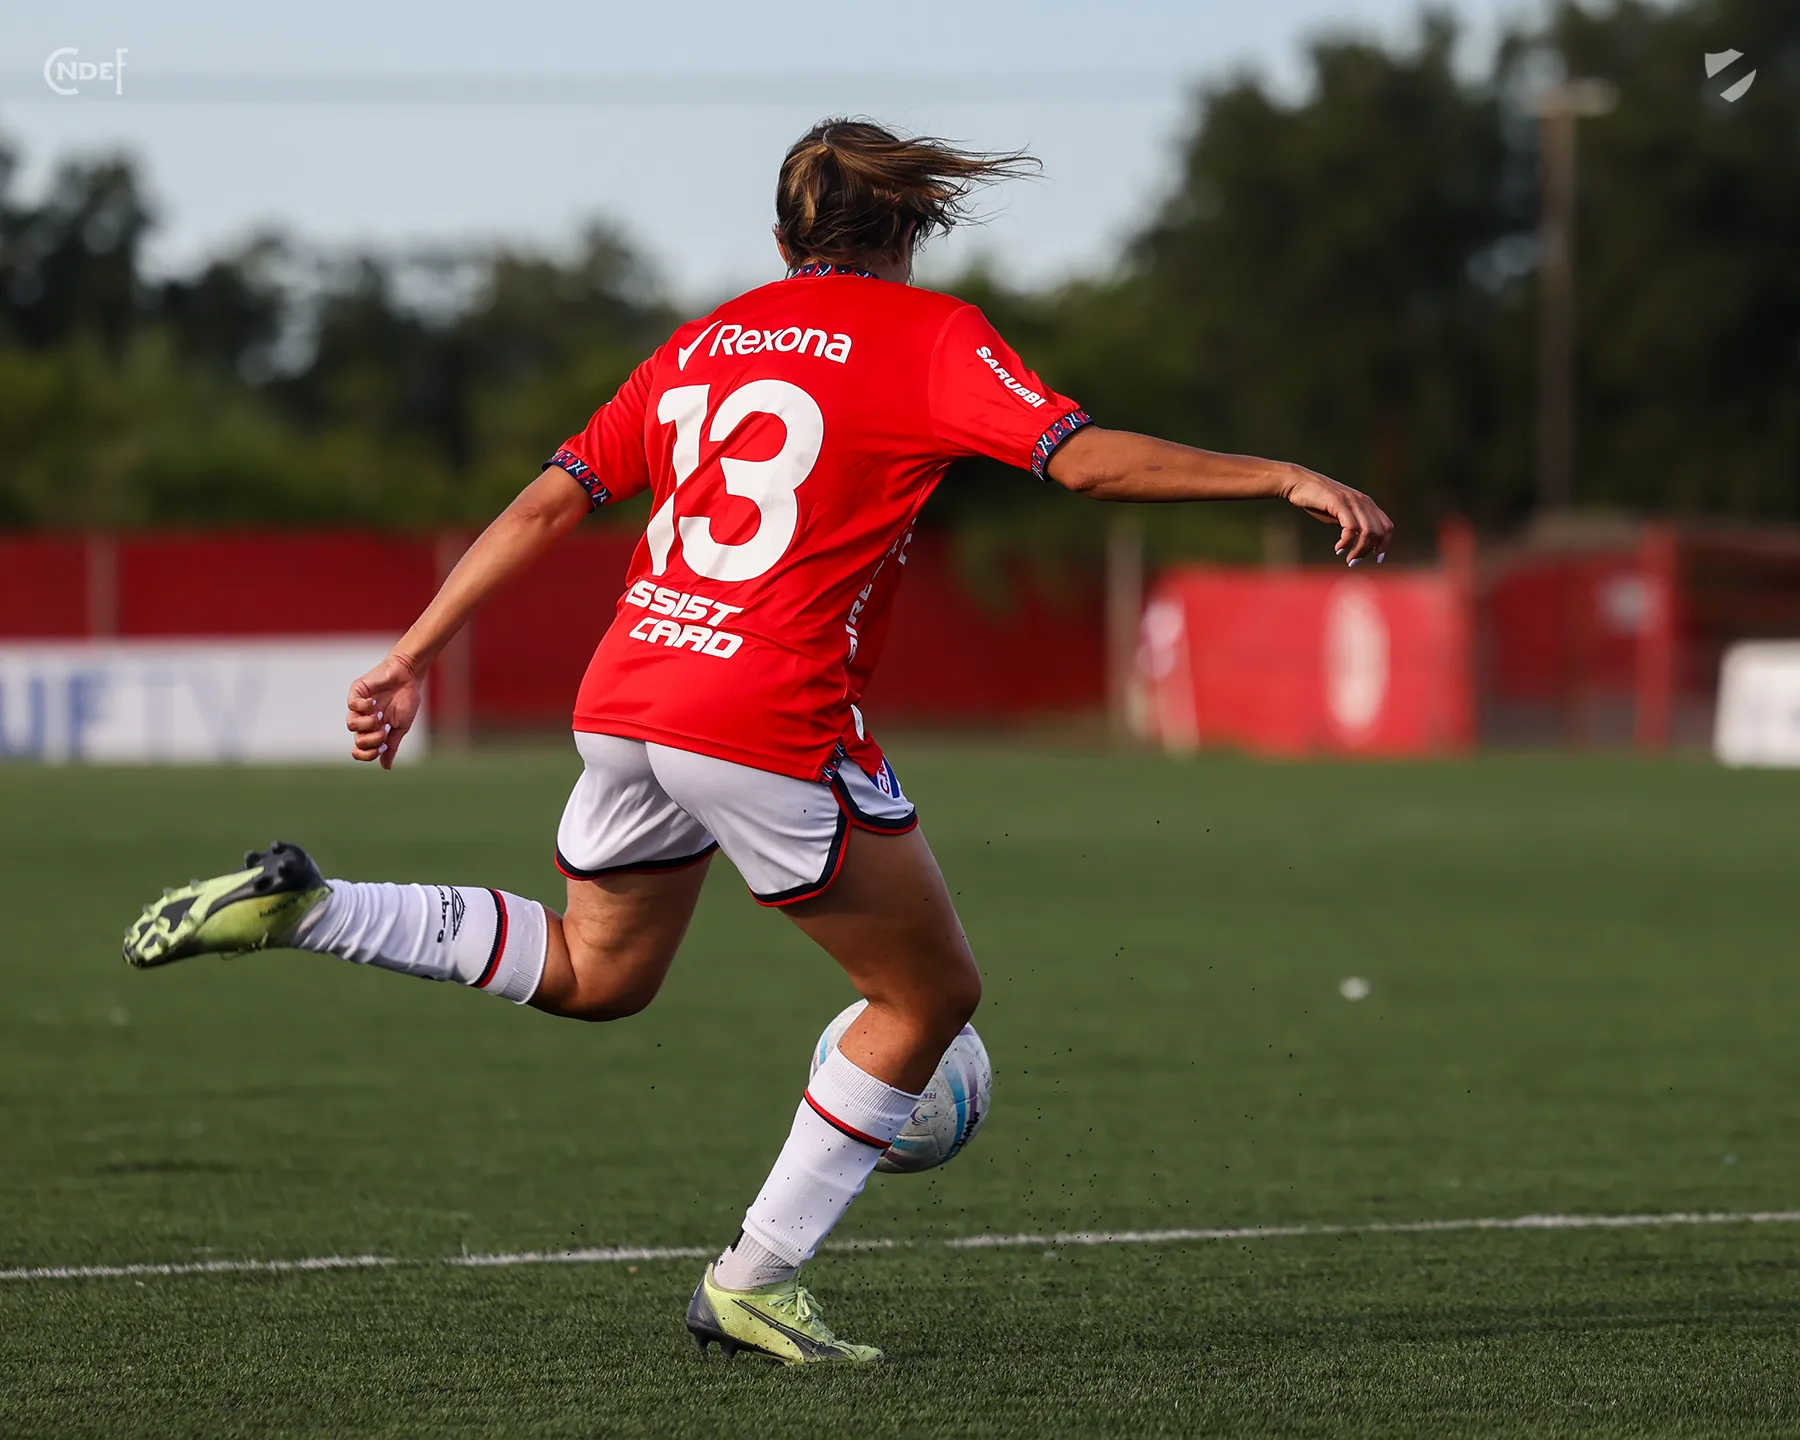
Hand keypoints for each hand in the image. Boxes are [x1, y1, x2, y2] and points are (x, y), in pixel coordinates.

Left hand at [347, 652, 424, 769]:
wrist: (409, 676)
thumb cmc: (407, 700)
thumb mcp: (401, 727)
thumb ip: (392, 746)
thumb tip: (386, 767)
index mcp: (375, 730)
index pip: (362, 749)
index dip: (367, 754)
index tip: (380, 749)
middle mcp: (365, 720)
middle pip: (357, 739)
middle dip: (371, 740)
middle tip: (383, 731)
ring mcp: (359, 706)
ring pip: (351, 724)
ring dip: (366, 724)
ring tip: (378, 716)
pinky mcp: (357, 692)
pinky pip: (351, 705)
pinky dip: (363, 707)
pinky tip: (373, 702)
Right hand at [1282, 466, 1393, 565]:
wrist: (1299, 483)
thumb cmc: (1317, 500)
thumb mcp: (1340, 513)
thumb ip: (1352, 523)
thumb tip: (1359, 541)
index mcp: (1366, 503)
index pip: (1387, 526)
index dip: (1385, 544)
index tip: (1377, 559)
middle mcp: (1363, 501)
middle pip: (1379, 531)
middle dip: (1368, 550)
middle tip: (1354, 562)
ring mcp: (1352, 501)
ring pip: (1367, 531)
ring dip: (1359, 550)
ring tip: (1349, 559)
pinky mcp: (1339, 502)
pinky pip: (1351, 527)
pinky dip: (1347, 542)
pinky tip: (1338, 548)